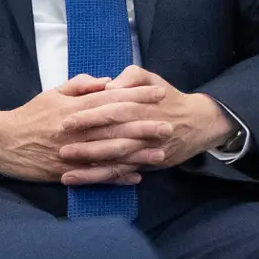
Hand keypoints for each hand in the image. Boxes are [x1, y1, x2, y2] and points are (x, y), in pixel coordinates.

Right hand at [0, 71, 227, 185]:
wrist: (1, 142)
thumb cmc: (30, 115)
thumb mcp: (52, 93)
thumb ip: (80, 85)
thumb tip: (107, 81)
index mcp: (75, 108)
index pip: (111, 99)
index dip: (137, 95)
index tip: (159, 92)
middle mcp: (76, 129)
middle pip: (116, 126)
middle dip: (144, 125)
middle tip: (169, 124)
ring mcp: (72, 152)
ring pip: (109, 153)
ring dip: (136, 154)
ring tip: (160, 154)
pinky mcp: (66, 171)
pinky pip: (95, 175)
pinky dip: (115, 176)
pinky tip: (135, 177)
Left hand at [53, 66, 235, 183]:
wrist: (198, 122)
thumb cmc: (168, 97)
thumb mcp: (151, 78)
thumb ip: (130, 76)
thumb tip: (109, 85)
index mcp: (141, 105)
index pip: (113, 110)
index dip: (90, 115)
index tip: (67, 119)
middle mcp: (143, 129)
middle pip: (112, 139)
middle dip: (86, 146)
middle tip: (60, 149)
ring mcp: (145, 150)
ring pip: (116, 161)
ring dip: (90, 169)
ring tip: (65, 173)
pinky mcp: (145, 164)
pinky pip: (121, 173)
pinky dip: (101, 179)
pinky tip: (82, 181)